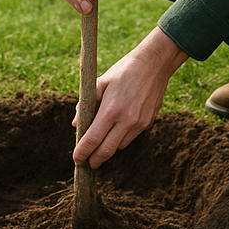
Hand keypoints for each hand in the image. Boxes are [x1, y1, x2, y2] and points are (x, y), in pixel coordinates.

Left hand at [73, 26, 188, 166]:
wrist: (153, 64)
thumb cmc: (123, 71)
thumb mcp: (100, 82)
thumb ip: (86, 104)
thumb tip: (75, 124)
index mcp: (111, 109)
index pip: (93, 138)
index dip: (83, 151)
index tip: (76, 159)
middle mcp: (126, 120)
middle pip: (107, 150)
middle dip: (95, 159)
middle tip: (87, 164)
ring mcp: (139, 123)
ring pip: (119, 146)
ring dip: (108, 149)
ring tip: (98, 147)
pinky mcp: (148, 123)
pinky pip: (130, 138)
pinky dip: (120, 140)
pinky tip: (114, 134)